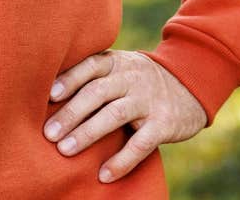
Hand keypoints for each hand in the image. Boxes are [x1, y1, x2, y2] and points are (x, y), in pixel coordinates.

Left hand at [44, 49, 206, 182]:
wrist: (192, 85)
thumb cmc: (141, 82)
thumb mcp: (121, 69)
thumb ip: (94, 77)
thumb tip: (47, 97)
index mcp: (118, 63)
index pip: (91, 66)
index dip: (70, 79)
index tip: (49, 96)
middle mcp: (133, 78)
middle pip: (98, 92)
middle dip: (71, 113)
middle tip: (48, 133)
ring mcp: (149, 100)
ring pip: (115, 115)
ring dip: (88, 133)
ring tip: (65, 150)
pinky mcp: (164, 123)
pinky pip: (141, 143)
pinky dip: (122, 160)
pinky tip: (104, 175)